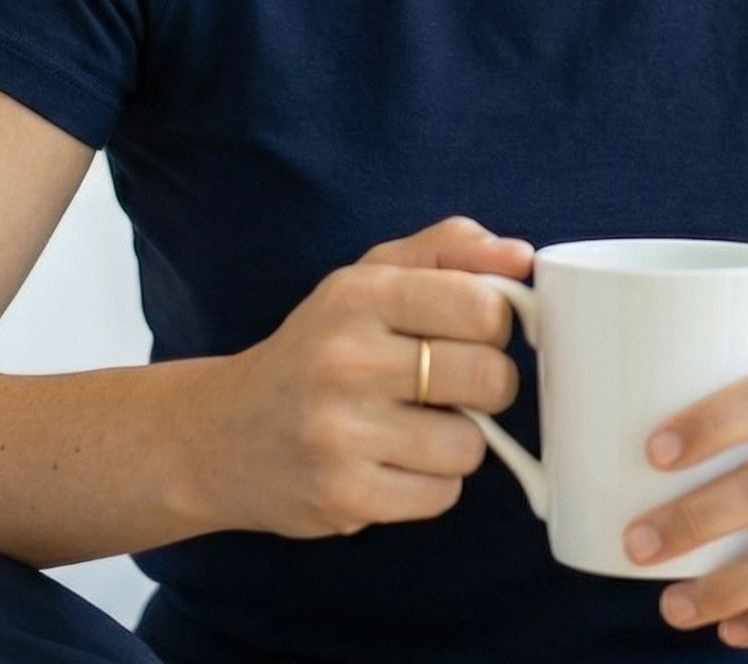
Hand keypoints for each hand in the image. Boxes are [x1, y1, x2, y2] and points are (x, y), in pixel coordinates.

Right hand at [190, 214, 533, 540]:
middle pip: (488, 377)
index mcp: (361, 294)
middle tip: (457, 382)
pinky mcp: (342, 497)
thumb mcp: (371, 275)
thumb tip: (522, 258)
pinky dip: (433, 482)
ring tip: (418, 424)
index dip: (498, 321)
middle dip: (490, 383)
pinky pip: (441, 495)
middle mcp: (346, 360)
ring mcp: (341, 433)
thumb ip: (449, 249)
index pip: (482, 305)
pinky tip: (395, 461)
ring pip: (470, 444)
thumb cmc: (321, 345)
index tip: (480, 330)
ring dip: (460, 439)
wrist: (226, 432)